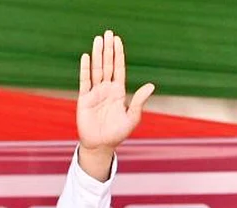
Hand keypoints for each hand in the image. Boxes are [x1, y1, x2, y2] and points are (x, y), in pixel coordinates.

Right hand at [77, 30, 154, 152]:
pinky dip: (85, 69)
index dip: (119, 54)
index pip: (119, 69)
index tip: (118, 40)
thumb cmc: (118, 133)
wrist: (101, 145)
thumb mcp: (132, 118)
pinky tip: (86, 57)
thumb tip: (151, 85)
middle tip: (108, 33)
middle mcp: (107, 89)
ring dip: (97, 54)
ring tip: (98, 39)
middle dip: (108, 49)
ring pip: (96, 69)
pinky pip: (84, 81)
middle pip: (107, 64)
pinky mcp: (84, 99)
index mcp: (118, 92)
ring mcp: (95, 93)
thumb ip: (139, 101)